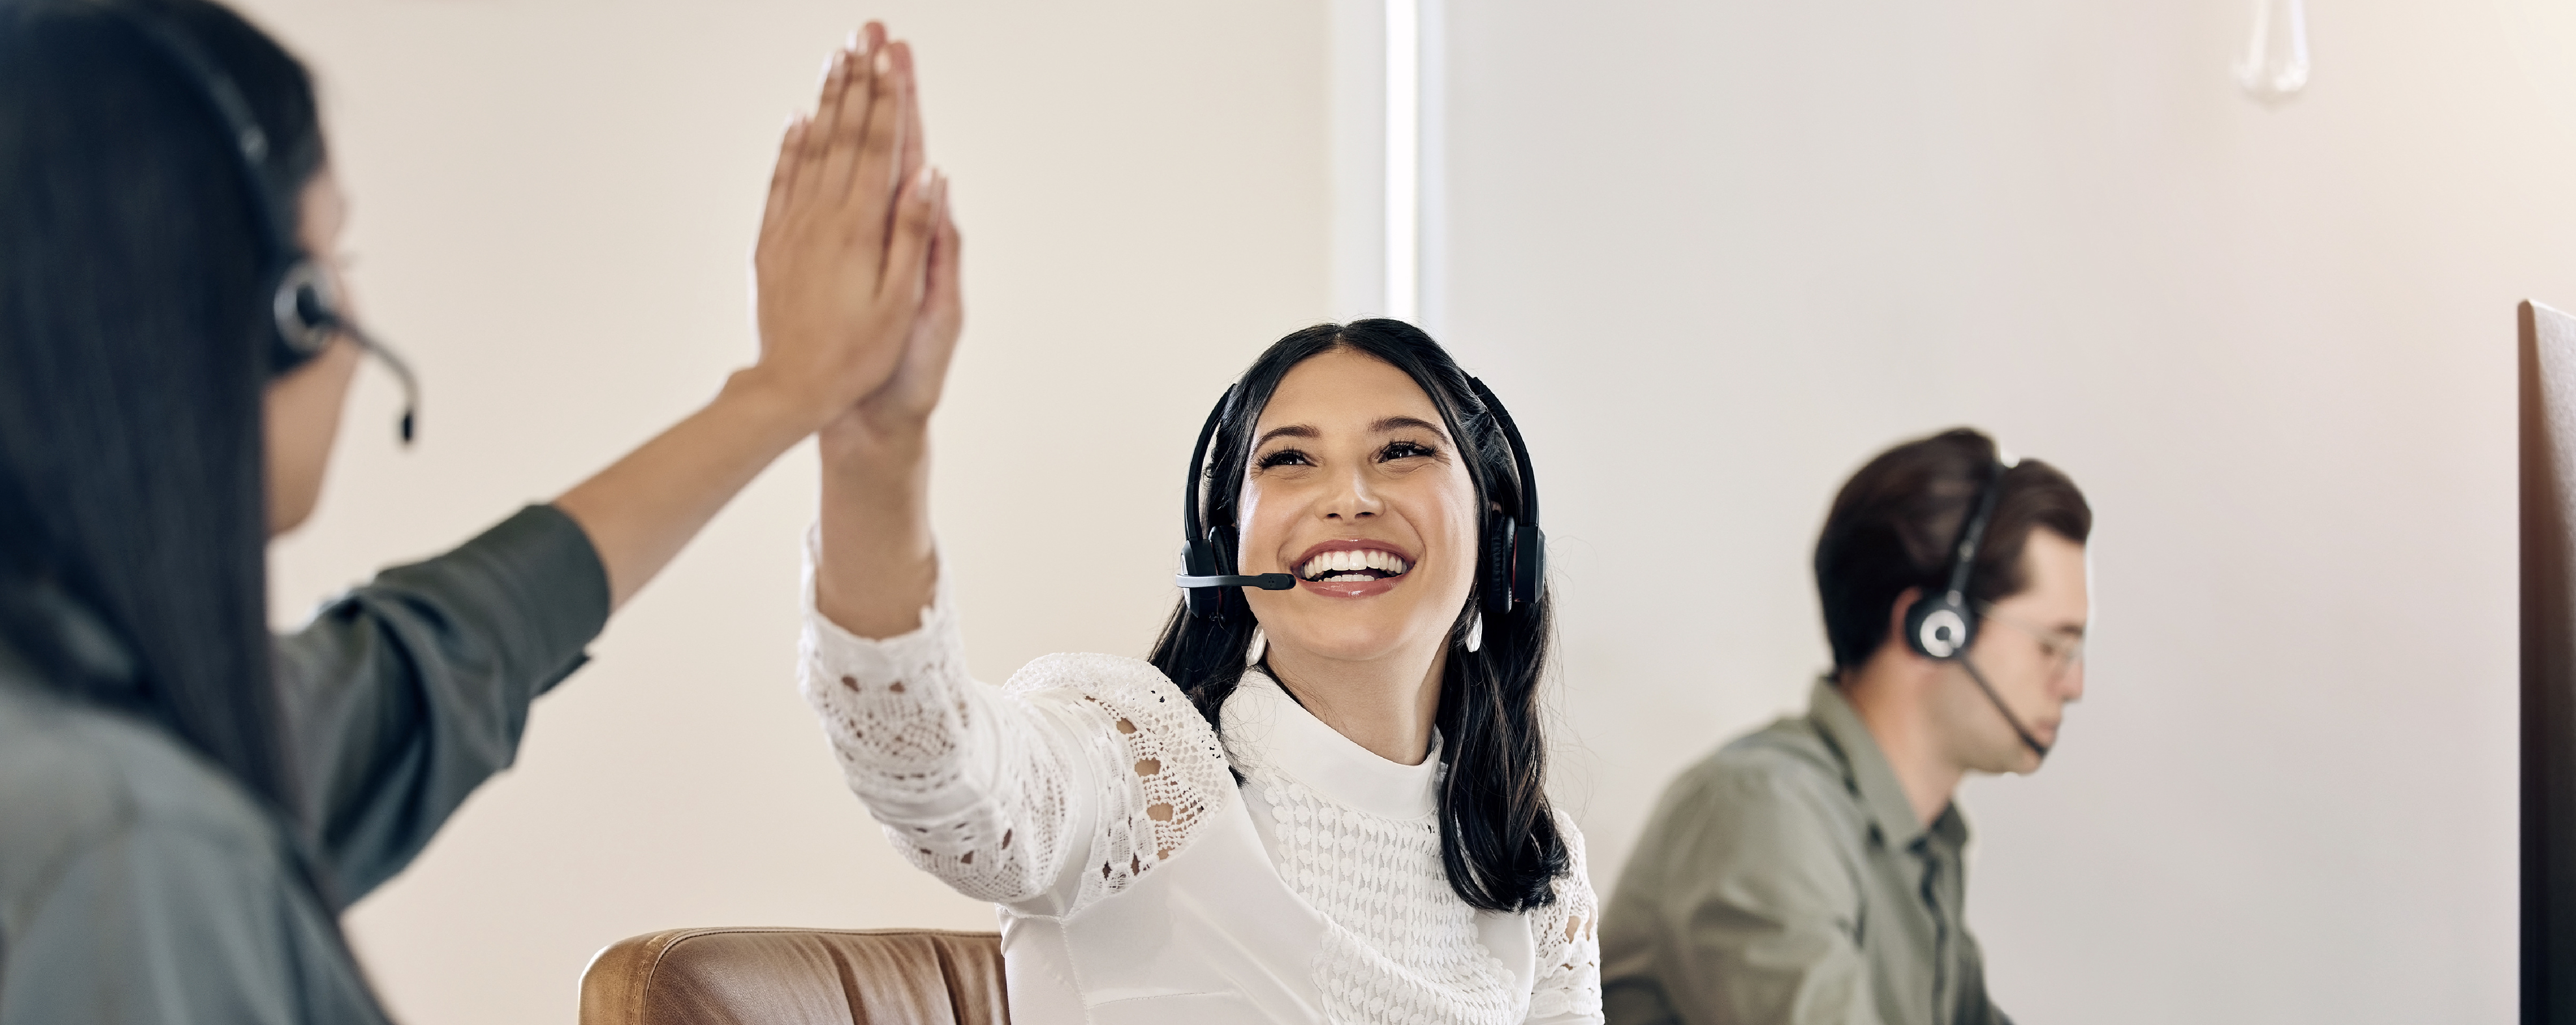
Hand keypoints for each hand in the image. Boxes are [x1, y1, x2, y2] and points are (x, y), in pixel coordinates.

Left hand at [751, 25, 949, 438]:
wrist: (791, 388)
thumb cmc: (857, 355)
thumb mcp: (901, 301)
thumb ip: (913, 234)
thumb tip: (928, 176)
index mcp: (860, 229)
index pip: (879, 147)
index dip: (888, 98)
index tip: (892, 56)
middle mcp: (823, 218)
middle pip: (845, 135)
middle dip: (858, 82)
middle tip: (865, 37)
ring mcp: (793, 227)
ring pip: (813, 149)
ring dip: (828, 101)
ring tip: (837, 61)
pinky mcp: (773, 243)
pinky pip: (782, 181)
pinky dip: (791, 147)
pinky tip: (798, 122)